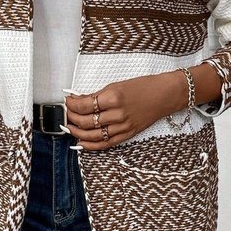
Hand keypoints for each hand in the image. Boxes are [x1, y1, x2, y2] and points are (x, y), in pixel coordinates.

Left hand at [63, 72, 187, 150]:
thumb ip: (97, 95)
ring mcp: (122, 126)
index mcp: (113, 97)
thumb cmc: (142, 86)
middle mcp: (117, 114)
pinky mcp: (127, 134)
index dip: (71, 104)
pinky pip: (105, 144)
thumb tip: (78, 100)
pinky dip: (90, 145)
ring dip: (77, 132)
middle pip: (85, 121)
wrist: (165, 95)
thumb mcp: (116, 85)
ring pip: (92, 135)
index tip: (67, 101)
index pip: (84, 105)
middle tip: (65, 114)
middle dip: (71, 118)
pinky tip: (80, 143)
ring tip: (69, 128)